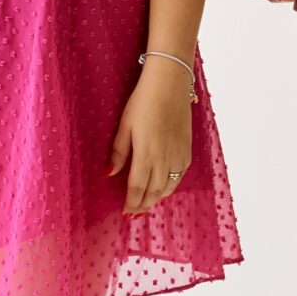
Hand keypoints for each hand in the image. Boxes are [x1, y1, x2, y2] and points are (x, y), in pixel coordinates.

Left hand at [107, 61, 193, 214]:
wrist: (170, 83)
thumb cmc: (143, 101)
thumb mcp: (124, 125)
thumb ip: (118, 152)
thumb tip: (108, 174)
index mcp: (146, 154)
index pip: (138, 188)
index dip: (131, 203)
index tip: (125, 212)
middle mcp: (164, 158)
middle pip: (154, 191)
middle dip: (144, 204)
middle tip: (135, 212)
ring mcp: (178, 154)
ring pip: (169, 186)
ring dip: (158, 197)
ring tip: (147, 201)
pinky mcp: (187, 148)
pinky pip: (181, 175)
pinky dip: (172, 184)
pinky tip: (165, 184)